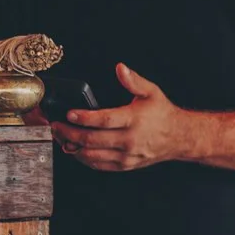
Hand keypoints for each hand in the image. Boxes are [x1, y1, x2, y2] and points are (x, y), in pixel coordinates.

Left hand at [51, 64, 194, 171]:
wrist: (178, 138)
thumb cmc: (163, 114)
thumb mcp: (151, 92)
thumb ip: (133, 80)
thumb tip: (120, 68)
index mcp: (134, 120)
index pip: (104, 120)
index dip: (84, 117)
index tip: (69, 114)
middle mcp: (129, 140)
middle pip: (92, 139)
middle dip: (69, 133)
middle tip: (56, 126)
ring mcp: (126, 155)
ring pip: (92, 155)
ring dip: (72, 146)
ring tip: (61, 137)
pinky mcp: (124, 165)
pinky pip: (98, 165)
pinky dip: (83, 158)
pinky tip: (76, 148)